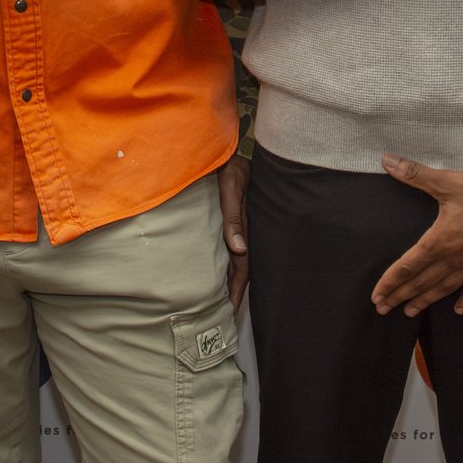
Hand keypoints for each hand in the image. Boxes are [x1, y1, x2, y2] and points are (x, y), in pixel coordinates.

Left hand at [218, 153, 249, 314]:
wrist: (219, 144)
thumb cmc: (227, 163)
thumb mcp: (231, 184)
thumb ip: (234, 214)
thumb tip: (238, 248)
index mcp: (247, 224)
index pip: (243, 266)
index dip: (237, 290)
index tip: (230, 312)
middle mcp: (243, 228)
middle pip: (240, 268)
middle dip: (233, 292)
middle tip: (223, 318)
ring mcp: (236, 224)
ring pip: (234, 259)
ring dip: (227, 279)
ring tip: (219, 303)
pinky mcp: (228, 218)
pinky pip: (227, 245)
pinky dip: (222, 262)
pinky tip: (215, 272)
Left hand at [370, 158, 462, 315]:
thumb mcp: (448, 181)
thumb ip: (415, 174)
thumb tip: (387, 161)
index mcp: (441, 241)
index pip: (408, 267)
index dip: (390, 282)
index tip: (377, 297)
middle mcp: (456, 258)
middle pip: (422, 282)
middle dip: (401, 296)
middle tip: (383, 309)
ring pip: (445, 288)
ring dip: (426, 300)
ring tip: (410, 312)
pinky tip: (459, 310)